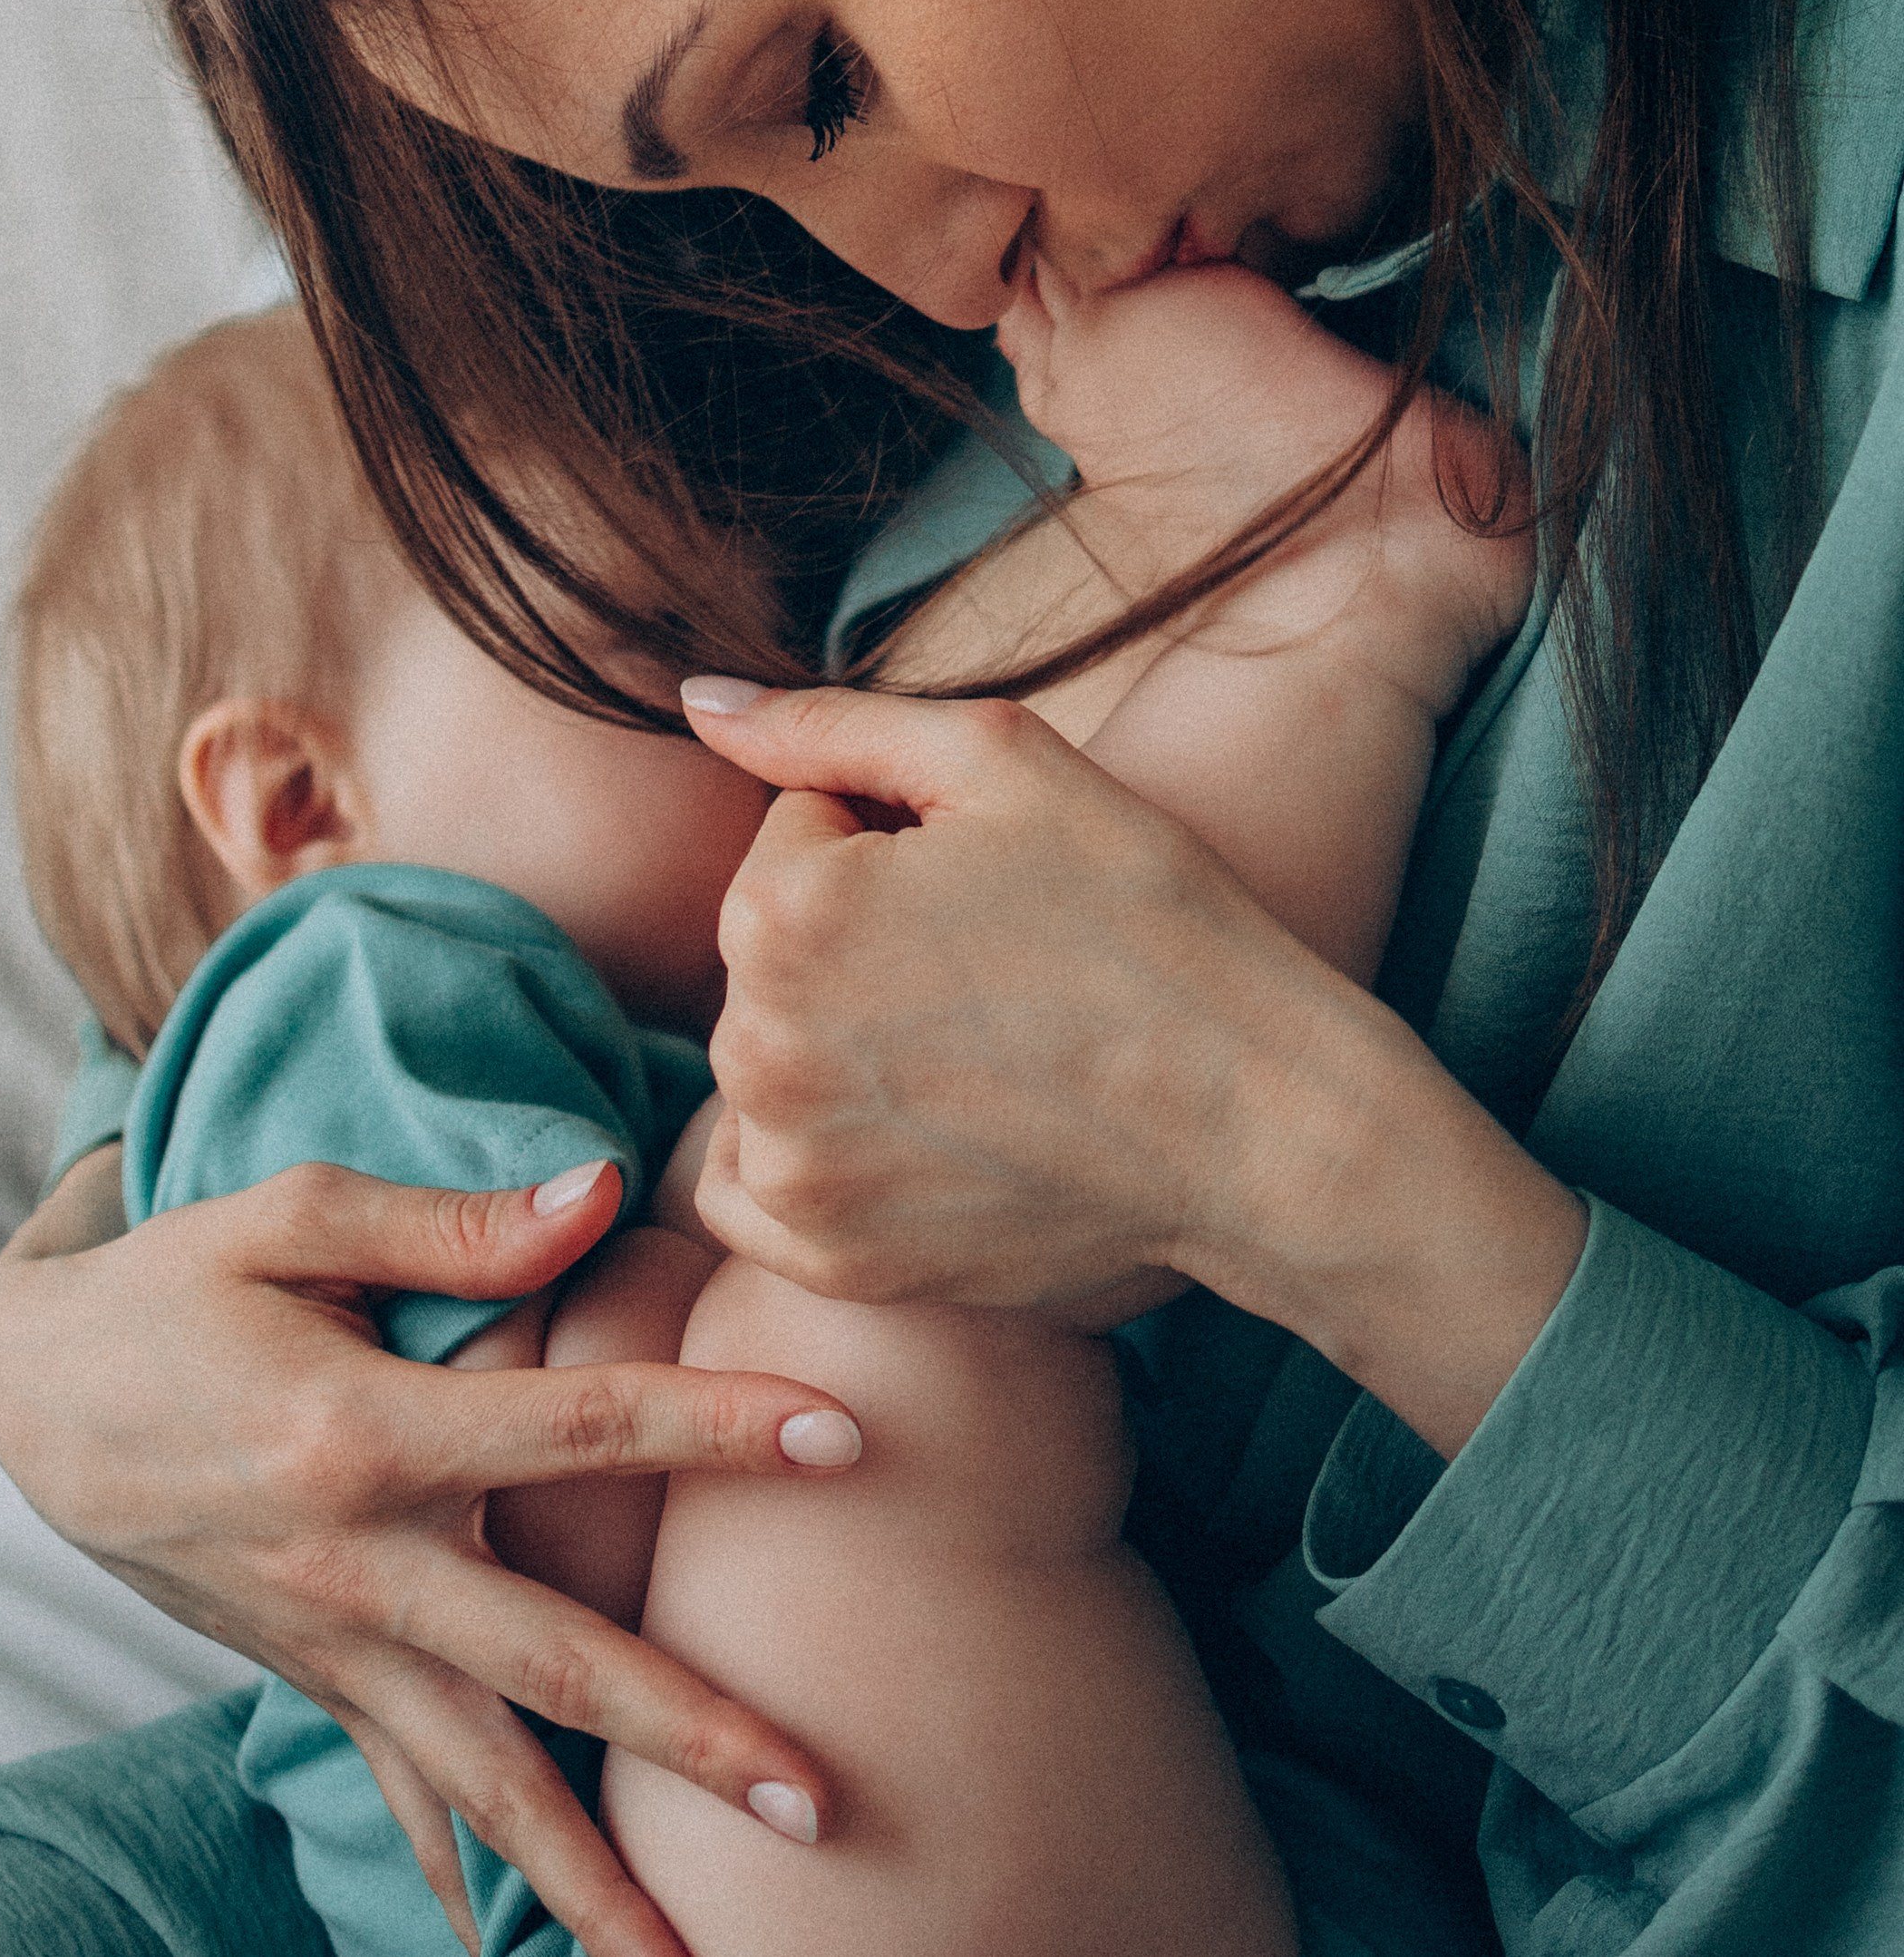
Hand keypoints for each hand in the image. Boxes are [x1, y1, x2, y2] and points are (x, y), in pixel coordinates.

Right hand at [0, 1153, 861, 1956]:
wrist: (34, 1396)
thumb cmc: (180, 1282)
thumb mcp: (290, 1216)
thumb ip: (450, 1222)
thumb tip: (601, 1193)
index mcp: (367, 1430)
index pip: (576, 1427)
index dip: (712, 1427)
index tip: (842, 1437)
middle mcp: (358, 1562)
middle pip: (551, 1661)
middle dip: (688, 1736)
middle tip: (814, 1802)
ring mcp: (333, 1640)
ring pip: (480, 1778)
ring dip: (587, 1873)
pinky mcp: (312, 1676)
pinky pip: (400, 1791)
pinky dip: (456, 1874)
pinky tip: (513, 1950)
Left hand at [681, 680, 1585, 1450]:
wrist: (1262, 1121)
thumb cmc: (1147, 916)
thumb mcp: (1001, 759)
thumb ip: (824, 722)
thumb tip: (697, 701)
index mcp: (782, 911)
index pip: (796, 830)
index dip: (894, 836)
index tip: (986, 881)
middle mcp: (756, 1048)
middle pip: (773, 945)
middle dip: (858, 935)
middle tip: (995, 965)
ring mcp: (793, 1168)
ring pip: (772, 1052)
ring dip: (841, 1035)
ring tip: (980, 1044)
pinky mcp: (834, 1258)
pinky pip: (761, 1179)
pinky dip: (820, 1148)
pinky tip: (927, 1127)